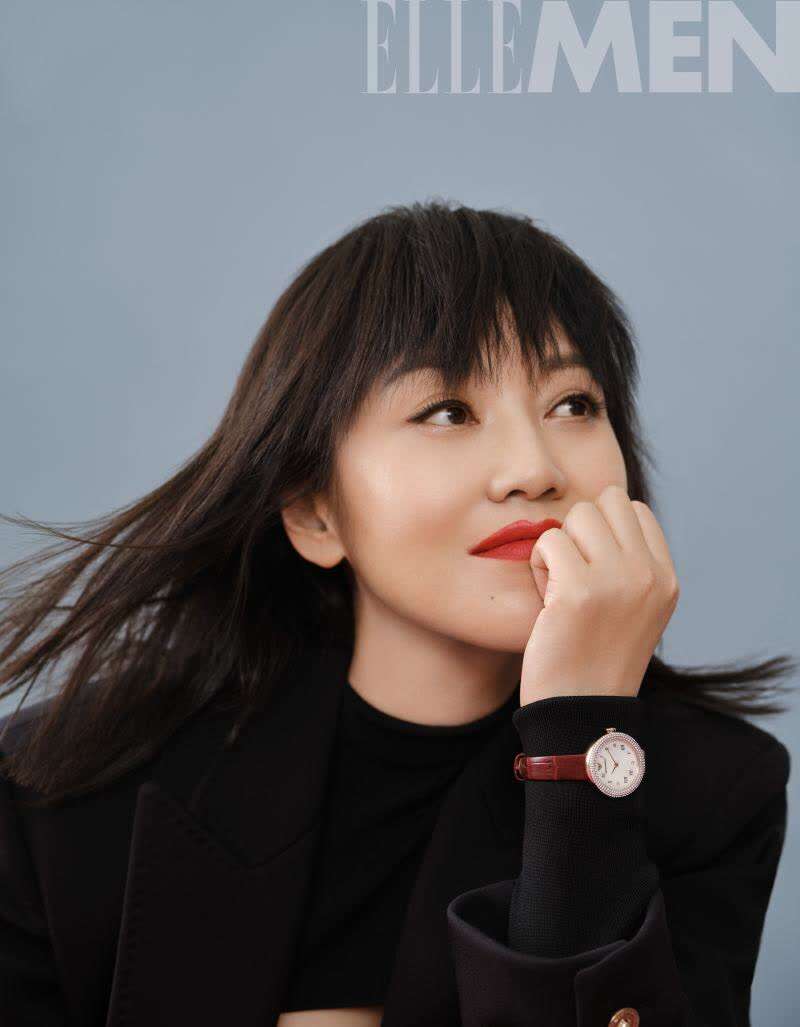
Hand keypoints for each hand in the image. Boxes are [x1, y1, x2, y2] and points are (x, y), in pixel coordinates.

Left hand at [520, 484, 679, 705]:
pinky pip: (548, 540)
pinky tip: (547, 599)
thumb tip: (595, 512)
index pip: (634, 509)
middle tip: (574, 574)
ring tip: (560, 587)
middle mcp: (649, 575)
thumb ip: (628, 563)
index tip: (594, 569)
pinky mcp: (579, 591)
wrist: (582, 711)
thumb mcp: (634, 608)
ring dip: (559, 546)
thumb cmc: (594, 657)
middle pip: (605, 501)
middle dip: (581, 530)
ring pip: (577, 515)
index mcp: (667, 578)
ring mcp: (618, 580)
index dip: (603, 529)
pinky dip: (539, 564)